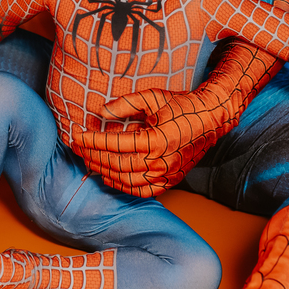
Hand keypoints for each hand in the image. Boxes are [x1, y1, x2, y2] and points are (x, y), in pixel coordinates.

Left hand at [71, 87, 233, 197]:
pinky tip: (110, 177)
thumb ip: (125, 104)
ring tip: (89, 161)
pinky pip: (142, 191)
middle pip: (117, 164)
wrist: (212, 118)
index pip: (115, 144)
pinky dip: (123, 187)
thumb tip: (101, 111)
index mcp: (156, 140)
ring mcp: (167, 174)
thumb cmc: (182, 105)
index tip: (77, 137)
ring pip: (126, 180)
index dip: (92, 141)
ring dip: (104, 172)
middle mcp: (161, 162)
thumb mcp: (153, 97)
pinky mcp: (171, 180)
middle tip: (77, 148)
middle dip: (93, 156)